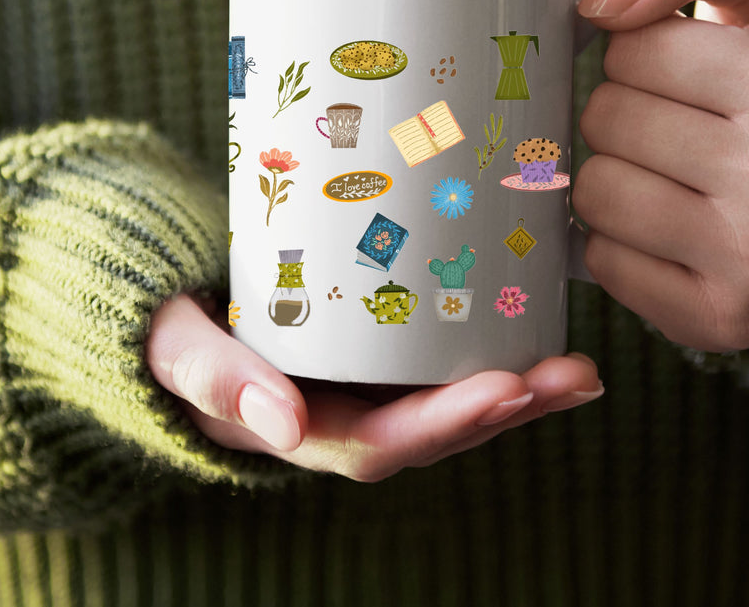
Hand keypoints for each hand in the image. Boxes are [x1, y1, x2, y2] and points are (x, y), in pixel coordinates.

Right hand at [145, 293, 602, 481]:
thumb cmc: (168, 326)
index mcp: (300, 429)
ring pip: (454, 402)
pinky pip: (450, 365)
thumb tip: (277, 426)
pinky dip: (502, 356)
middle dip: (507, 408)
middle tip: (568, 375)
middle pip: (437, 429)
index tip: (502, 389)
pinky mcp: (386, 353)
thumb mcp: (173, 347)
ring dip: (522, 391)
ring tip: (581, 368)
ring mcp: (370, 388)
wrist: (170, 305)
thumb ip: (210, 376)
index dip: (445, 422)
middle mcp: (345, 419)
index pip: (382, 443)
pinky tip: (551, 334)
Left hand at [573, 0, 748, 352]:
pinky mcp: (719, 320)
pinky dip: (616, 244)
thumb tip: (600, 2)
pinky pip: (599, 262)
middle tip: (679, 127)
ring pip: (593, 191)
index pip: (630, 43)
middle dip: (621, 112)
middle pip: (604, 115)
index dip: (640, 50)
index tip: (688, 73)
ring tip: (672, 178)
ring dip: (611, 178)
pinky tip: (669, 233)